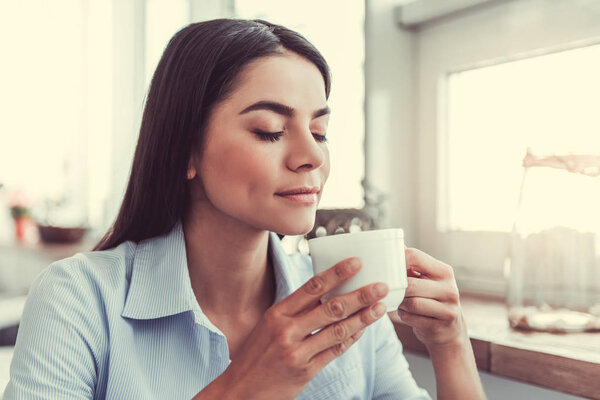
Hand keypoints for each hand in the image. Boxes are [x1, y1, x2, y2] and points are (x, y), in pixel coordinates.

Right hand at [202, 257, 388, 399]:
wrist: (240, 390)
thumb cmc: (255, 354)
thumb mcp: (267, 324)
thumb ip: (294, 310)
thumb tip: (325, 291)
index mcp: (277, 313)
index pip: (312, 287)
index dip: (337, 273)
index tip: (357, 262)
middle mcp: (287, 330)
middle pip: (331, 307)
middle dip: (360, 295)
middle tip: (380, 285)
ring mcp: (297, 352)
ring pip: (338, 330)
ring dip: (363, 318)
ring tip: (381, 307)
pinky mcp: (306, 371)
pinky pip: (335, 351)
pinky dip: (352, 339)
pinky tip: (364, 329)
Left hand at [397, 248, 465, 349]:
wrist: (449, 329)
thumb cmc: (431, 299)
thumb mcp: (426, 279)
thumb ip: (411, 264)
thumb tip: (395, 245)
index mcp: (444, 271)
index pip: (415, 256)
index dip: (397, 261)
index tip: (387, 267)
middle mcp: (449, 288)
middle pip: (410, 284)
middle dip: (397, 288)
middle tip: (390, 290)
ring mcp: (448, 308)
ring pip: (411, 302)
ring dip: (400, 303)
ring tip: (400, 302)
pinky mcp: (441, 325)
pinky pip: (411, 317)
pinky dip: (403, 315)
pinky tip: (406, 313)